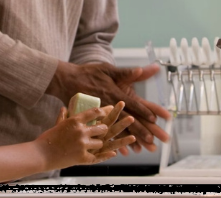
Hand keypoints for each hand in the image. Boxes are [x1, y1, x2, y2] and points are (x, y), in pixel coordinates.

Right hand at [36, 106, 116, 168]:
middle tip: (103, 131)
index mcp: (74, 121)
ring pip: (100, 143)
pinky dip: (104, 156)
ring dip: (98, 144)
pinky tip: (111, 153)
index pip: (94, 112)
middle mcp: (81, 131)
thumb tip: (64, 108)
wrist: (41, 154)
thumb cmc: (47, 139)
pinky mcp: (82, 157)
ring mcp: (82, 144)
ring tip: (95, 145)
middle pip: (102, 128)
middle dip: (103, 130)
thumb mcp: (56, 125)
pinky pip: (98, 157)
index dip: (102, 112)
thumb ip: (63, 116)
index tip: (105, 113)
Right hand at [47, 61, 170, 153]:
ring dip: (129, 140)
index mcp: (113, 93)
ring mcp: (99, 115)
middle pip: (126, 120)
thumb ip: (125, 72)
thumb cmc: (88, 73)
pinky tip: (119, 151)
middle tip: (151, 140)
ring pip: (117, 130)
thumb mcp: (107, 69)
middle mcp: (108, 106)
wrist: (66, 80)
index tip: (154, 119)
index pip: (131, 104)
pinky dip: (112, 142)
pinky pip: (104, 134)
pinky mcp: (91, 121)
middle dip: (140, 131)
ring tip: (140, 149)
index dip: (143, 111)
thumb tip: (141, 69)